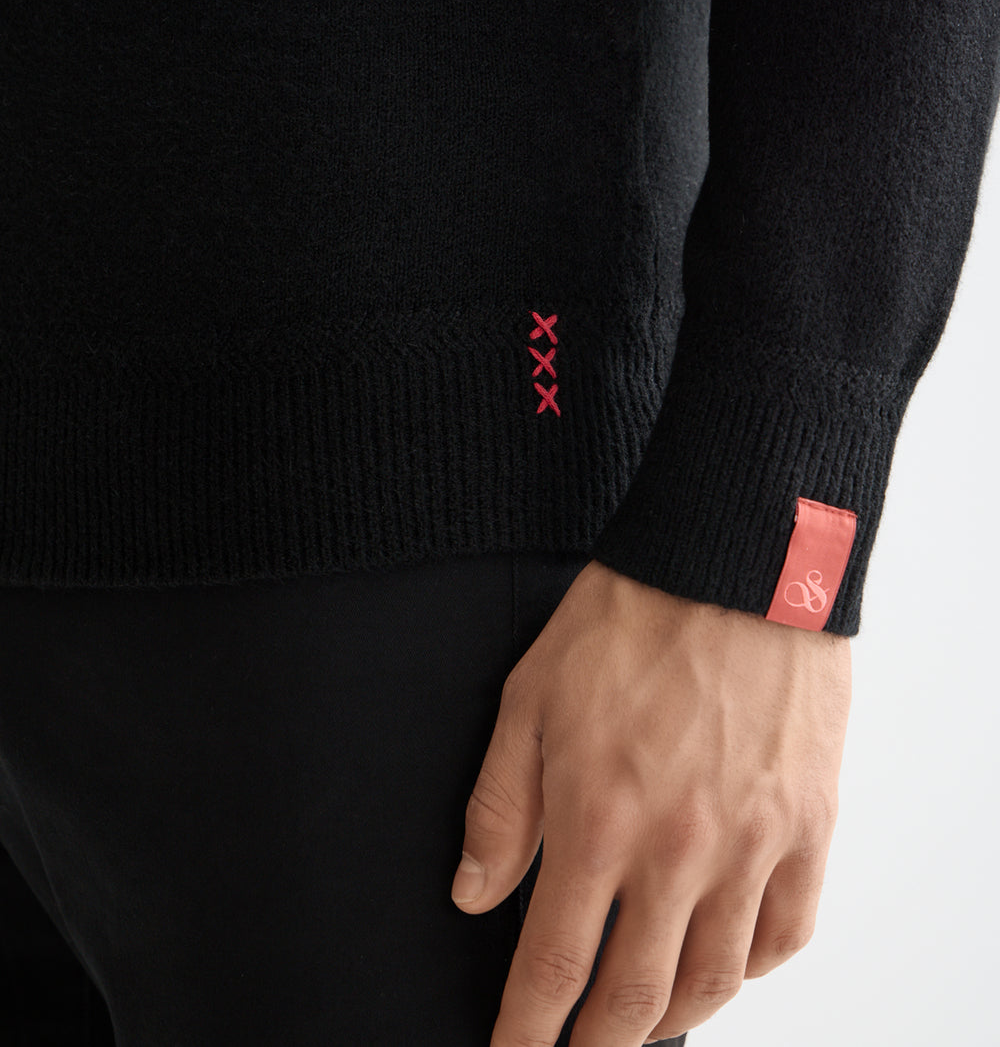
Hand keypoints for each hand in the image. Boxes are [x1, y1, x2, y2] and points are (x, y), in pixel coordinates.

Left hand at [450, 558, 851, 1044]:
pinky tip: (726, 965)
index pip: (555, 965)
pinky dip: (752, 968)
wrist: (732, 563)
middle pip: (635, 995)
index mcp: (599, 819)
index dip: (528, 1029)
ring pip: (715, 979)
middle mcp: (680, 848)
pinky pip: (788, 931)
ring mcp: (753, 841)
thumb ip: (500, 805)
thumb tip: (475, 896)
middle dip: (598, 1044)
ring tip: (642, 1023)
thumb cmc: (630, 618)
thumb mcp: (530, 698)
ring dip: (672, 1019)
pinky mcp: (809, 823)